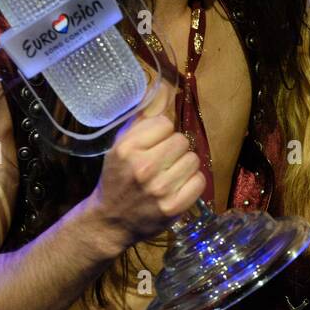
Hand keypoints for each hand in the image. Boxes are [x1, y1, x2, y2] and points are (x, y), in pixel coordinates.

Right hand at [86, 82, 206, 252]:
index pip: (165, 123)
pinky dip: (192, 183)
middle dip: (175, 149)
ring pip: (193, 159)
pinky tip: (178, 187)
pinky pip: (199, 181)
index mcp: (127, 149)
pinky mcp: (173, 207)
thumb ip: (143, 118)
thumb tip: (164, 88)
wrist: (110, 221)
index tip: (153, 145)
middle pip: (182, 141)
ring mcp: (159, 189)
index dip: (161, 133)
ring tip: (170, 174)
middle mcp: (143, 168)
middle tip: (163, 162)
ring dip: (185, 166)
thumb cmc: (118, 178)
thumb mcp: (121, 146)